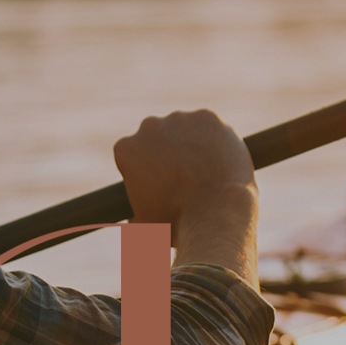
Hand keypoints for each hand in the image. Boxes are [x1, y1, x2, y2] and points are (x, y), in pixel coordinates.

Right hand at [113, 110, 258, 283]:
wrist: (216, 214)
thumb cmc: (177, 224)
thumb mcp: (144, 226)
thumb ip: (132, 218)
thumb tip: (130, 225)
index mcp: (127, 149)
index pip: (131, 154)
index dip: (145, 171)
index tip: (159, 186)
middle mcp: (149, 127)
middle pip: (157, 138)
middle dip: (167, 154)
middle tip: (184, 179)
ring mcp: (180, 120)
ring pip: (184, 130)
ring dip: (191, 145)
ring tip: (205, 173)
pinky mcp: (208, 118)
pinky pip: (209, 127)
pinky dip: (214, 140)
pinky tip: (218, 162)